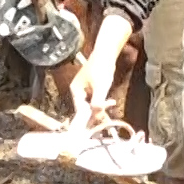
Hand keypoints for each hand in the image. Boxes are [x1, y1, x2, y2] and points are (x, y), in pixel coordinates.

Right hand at [68, 11, 133, 130]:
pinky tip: (108, 112)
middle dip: (94, 118)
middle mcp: (78, 92)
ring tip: (107, 122)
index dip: (87, 120)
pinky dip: (101, 107)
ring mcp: (85, 91)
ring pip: (91, 107)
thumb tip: (95, 115)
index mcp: (75, 91)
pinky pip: (95, 102)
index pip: (80, 110)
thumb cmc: (101, 67)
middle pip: (85, 110)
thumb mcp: (101, 86)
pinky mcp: (92, 90)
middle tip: (102, 128)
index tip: (93, 130)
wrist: (106, 53)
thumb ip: (97, 102)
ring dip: (99, 113)